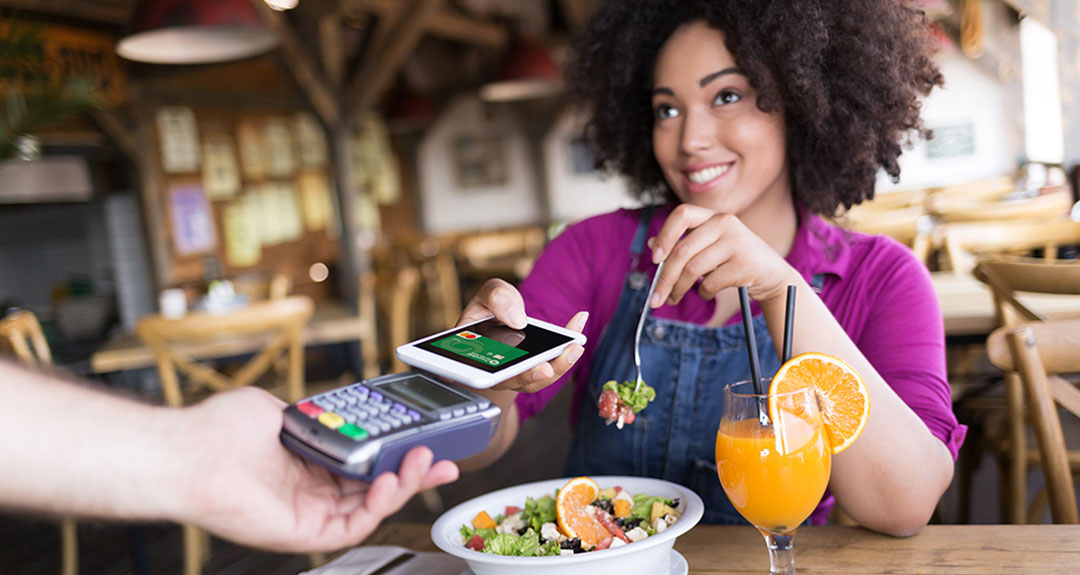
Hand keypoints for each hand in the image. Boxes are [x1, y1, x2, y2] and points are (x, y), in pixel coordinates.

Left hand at [174, 387, 458, 552]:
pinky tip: (392, 481)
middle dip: (416, 474)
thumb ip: (313, 412)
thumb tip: (336, 407)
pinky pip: (353, 527)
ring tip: (425, 463)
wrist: (190, 451)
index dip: (397, 454)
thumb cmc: (218, 430)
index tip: (423, 440)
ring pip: (372, 508)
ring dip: (405, 485)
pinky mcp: (303, 534)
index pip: (364, 464)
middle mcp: (311, 492)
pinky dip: (379, 505)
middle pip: (376, 488)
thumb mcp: (281, 409)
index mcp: (308, 464)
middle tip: (446, 458)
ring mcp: (309, 514)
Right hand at [457, 278, 587, 392]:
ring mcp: (518, 372)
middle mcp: (497, 370)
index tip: (504, 371)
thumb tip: (517, 319)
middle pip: (514, 380)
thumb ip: (497, 298)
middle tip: (546, 368)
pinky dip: (567, 348)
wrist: (500, 316)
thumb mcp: (489, 294)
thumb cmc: (490, 307)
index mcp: (476, 355)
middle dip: (531, 375)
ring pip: (537, 379)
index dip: (493, 375)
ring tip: (573, 347)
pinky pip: (552, 365)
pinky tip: (578, 324)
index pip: (484, 372)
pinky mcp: (537, 367)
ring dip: (557, 366)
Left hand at [649, 204, 795, 306]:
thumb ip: (684, 244)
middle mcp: (725, 223)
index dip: (664, 235)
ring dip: (678, 289)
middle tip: (655, 298)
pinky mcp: (744, 264)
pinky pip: (710, 283)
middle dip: (665, 278)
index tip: (654, 259)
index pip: (681, 214)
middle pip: (682, 251)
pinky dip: (703, 293)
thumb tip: (652, 244)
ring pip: (693, 269)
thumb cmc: (735, 260)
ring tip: (673, 298)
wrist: (773, 275)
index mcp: (714, 216)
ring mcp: (737, 242)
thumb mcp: (710, 248)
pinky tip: (707, 292)